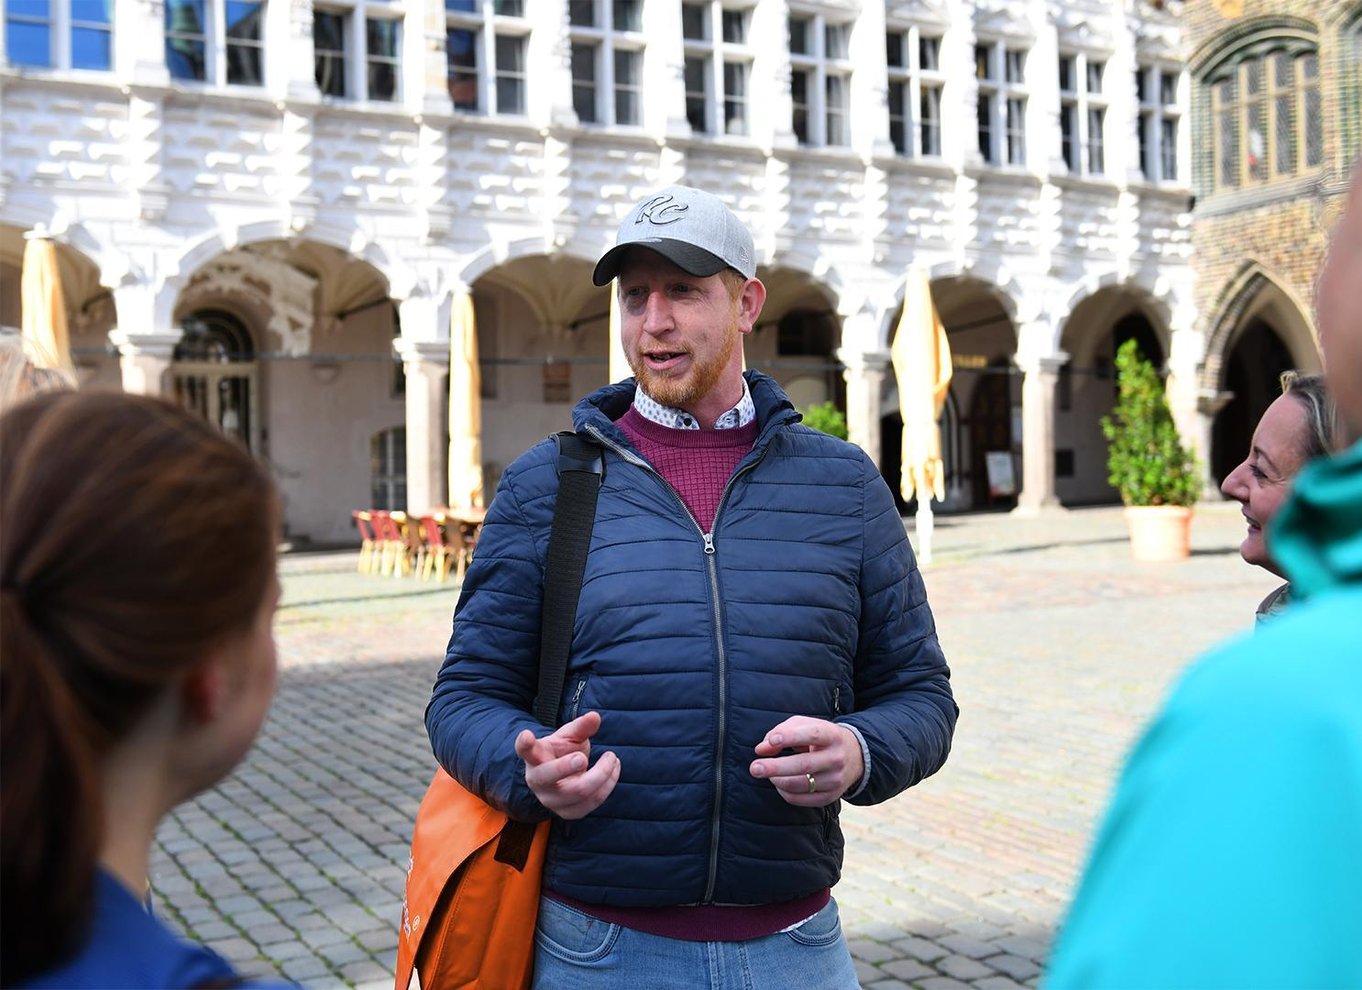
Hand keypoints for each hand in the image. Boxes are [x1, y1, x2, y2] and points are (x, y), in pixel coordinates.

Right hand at [515, 711, 619, 819]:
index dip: (524, 744)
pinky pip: (592, 802)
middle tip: (583, 757)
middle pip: (547, 777)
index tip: (526, 734)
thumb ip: (581, 727)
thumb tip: (595, 717)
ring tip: (612, 757)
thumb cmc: (562, 752)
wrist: (561, 777)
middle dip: (565, 767)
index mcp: (534, 757)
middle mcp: (537, 780)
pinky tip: (614, 770)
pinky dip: (608, 785)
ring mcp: (550, 800)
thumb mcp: (569, 736)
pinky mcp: (567, 813)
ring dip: (601, 773)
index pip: (525, 750)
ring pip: (578, 791)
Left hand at [749, 716, 863, 806]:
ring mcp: (835, 780)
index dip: (791, 737)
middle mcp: (836, 758)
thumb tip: (761, 749)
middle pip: (804, 765)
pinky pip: (801, 799)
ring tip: (767, 773)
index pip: (812, 734)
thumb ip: (781, 731)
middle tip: (754, 768)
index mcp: (832, 735)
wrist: (855, 756)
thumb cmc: (821, 737)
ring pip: (800, 785)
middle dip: (776, 767)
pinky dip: (784, 792)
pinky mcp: (830, 797)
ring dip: (777, 780)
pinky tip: (779, 783)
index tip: (772, 741)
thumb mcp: (805, 726)